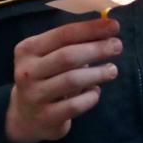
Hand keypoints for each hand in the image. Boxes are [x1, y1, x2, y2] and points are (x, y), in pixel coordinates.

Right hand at [5, 18, 121, 142]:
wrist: (25, 116)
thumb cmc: (45, 77)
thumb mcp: (49, 56)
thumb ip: (73, 43)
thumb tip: (107, 28)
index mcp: (28, 49)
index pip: (63, 34)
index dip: (90, 29)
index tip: (114, 26)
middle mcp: (27, 71)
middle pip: (67, 56)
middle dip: (97, 49)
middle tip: (117, 46)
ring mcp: (35, 96)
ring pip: (72, 80)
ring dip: (98, 73)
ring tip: (112, 70)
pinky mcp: (46, 117)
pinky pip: (75, 105)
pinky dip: (90, 97)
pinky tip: (96, 92)